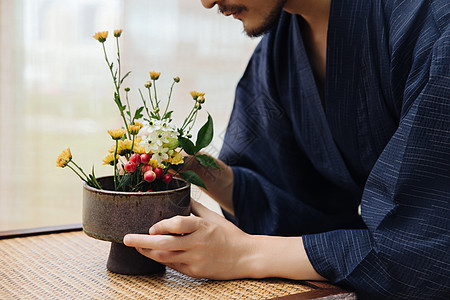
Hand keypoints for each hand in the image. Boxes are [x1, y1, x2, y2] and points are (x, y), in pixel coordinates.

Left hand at [123, 200, 249, 278]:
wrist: (245, 257)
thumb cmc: (228, 234)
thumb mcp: (213, 217)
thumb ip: (195, 207)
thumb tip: (179, 195)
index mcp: (203, 227)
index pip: (177, 224)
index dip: (161, 225)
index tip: (152, 226)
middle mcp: (198, 244)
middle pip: (164, 244)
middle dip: (142, 241)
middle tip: (127, 238)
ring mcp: (196, 260)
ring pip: (164, 258)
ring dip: (148, 251)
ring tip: (137, 246)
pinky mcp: (195, 272)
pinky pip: (173, 266)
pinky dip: (162, 260)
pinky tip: (155, 254)